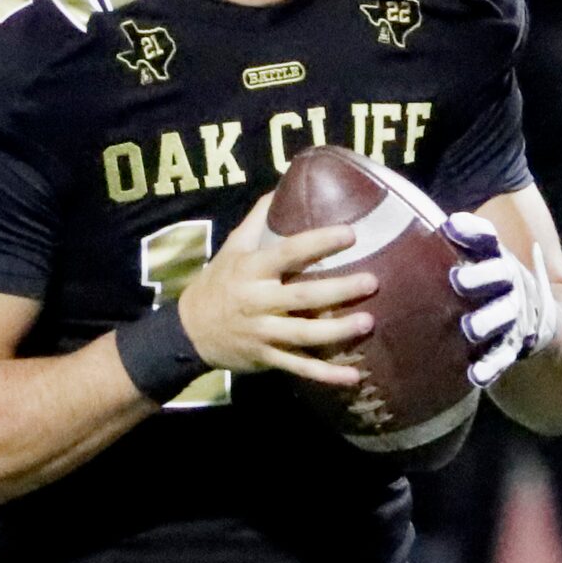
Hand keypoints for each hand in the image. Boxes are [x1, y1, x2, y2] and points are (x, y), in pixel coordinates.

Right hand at [178, 193, 376, 387]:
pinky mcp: (268, 358)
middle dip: (338, 290)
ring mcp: (264, 333)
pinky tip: (354, 377)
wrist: (189, 331)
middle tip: (372, 281)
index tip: (351, 234)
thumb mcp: (233, 247)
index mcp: (252, 270)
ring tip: (368, 322)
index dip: (319, 242)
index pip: (289, 252)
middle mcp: (258, 301)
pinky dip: (327, 375)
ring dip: (337, 331)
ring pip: (305, 334)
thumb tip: (284, 185)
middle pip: (303, 295)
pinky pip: (300, 367)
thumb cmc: (219, 282)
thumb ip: (259, 220)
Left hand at [442, 210, 557, 387]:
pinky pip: (502, 356)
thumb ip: (457, 242)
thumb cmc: (487, 281)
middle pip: (500, 276)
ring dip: (487, 321)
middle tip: (458, 280)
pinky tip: (475, 374)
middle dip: (481, 277)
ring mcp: (513, 314)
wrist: (535, 316)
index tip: (450, 227)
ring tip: (469, 328)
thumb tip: (431, 226)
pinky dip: (490, 366)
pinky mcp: (511, 345)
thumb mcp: (478, 258)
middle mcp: (509, 283)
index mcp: (497, 257)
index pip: (488, 238)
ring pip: (503, 316)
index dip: (472, 231)